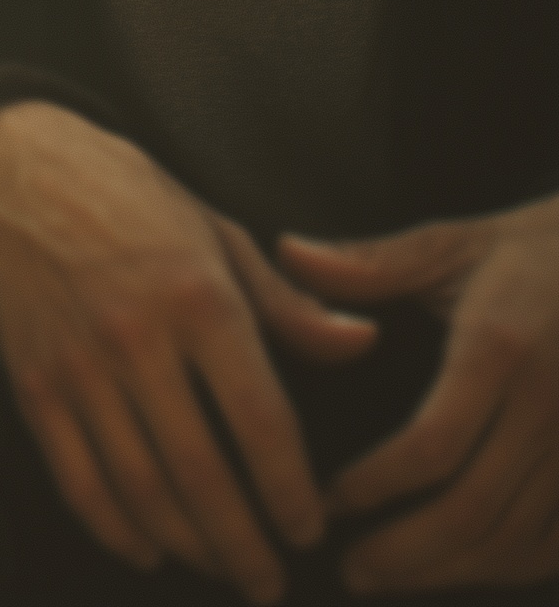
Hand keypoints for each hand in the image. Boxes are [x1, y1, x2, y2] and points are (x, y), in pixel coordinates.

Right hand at [0, 101, 377, 601]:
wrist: (22, 172)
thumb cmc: (135, 200)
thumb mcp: (221, 235)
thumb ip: (289, 304)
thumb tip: (362, 345)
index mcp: (199, 297)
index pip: (260, 421)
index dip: (290, 491)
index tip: (308, 530)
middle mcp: (139, 338)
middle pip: (203, 474)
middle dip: (244, 545)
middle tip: (269, 585)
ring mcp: (81, 367)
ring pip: (143, 490)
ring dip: (189, 547)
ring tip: (221, 571)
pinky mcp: (34, 386)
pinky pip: (79, 482)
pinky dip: (116, 529)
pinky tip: (147, 549)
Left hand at [279, 196, 558, 590]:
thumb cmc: (525, 255)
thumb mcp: (449, 245)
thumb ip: (369, 263)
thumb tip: (288, 253)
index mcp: (498, 348)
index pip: (433, 445)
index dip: (377, 487)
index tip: (328, 501)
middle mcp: (546, 406)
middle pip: (472, 510)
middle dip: (404, 553)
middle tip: (350, 568)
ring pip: (515, 540)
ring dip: (449, 572)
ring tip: (389, 577)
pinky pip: (557, 546)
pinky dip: (507, 569)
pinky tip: (463, 569)